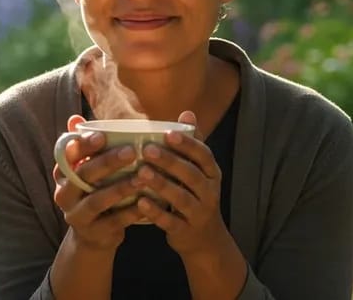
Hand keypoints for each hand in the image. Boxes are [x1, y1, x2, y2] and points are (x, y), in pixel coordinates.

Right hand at [53, 115, 144, 251]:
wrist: (94, 236)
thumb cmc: (94, 192)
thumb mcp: (87, 171)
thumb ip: (85, 147)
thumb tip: (76, 118)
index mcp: (62, 174)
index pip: (67, 155)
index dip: (84, 145)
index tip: (103, 135)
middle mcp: (64, 194)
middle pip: (83, 175)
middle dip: (107, 162)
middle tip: (131, 151)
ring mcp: (76, 216)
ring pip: (97, 200)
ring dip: (120, 188)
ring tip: (142, 176)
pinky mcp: (93, 234)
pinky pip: (112, 222)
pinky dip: (130, 213)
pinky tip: (146, 203)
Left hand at [132, 111, 227, 257]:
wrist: (205, 240)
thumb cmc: (195, 195)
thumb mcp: (198, 171)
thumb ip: (191, 144)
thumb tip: (187, 112)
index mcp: (212, 174)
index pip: (204, 155)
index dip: (188, 144)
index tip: (168, 133)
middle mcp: (209, 193)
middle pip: (191, 175)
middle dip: (170, 162)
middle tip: (147, 149)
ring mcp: (199, 214)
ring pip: (181, 198)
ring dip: (161, 184)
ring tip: (141, 172)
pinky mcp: (185, 231)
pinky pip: (171, 221)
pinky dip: (156, 212)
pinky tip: (140, 202)